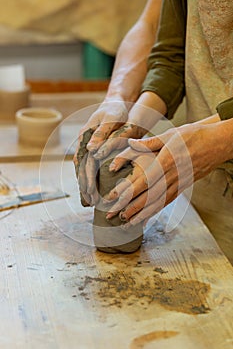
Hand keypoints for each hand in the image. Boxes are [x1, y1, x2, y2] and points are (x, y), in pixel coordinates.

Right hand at [73, 94, 163, 205]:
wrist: (114, 103)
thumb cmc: (114, 110)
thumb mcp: (110, 118)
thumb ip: (101, 134)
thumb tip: (91, 150)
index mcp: (86, 137)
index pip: (84, 164)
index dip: (86, 180)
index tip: (91, 194)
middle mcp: (84, 144)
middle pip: (81, 170)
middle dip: (85, 188)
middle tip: (90, 204)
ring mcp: (86, 147)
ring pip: (82, 170)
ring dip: (84, 186)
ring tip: (88, 201)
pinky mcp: (92, 149)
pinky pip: (86, 166)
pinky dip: (87, 178)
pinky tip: (89, 189)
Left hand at [104, 121, 226, 225]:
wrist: (218, 143)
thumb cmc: (194, 135)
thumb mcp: (171, 134)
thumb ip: (150, 143)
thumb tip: (130, 143)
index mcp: (167, 162)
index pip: (144, 180)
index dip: (128, 191)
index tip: (114, 199)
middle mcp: (172, 176)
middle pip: (149, 196)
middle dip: (131, 207)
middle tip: (115, 216)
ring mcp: (179, 183)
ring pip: (158, 202)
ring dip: (142, 214)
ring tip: (128, 223)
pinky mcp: (184, 186)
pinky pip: (168, 201)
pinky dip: (156, 210)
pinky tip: (147, 217)